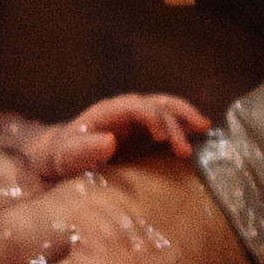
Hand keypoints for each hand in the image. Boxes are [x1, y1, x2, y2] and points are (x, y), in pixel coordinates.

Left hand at [26, 94, 210, 178]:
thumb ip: (83, 149)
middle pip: (157, 105)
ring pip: (167, 109)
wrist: (57, 158)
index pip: (136, 106)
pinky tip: (201, 137)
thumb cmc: (60, 158)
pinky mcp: (143, 136)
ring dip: (186, 118)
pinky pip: (168, 126)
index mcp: (108, 112)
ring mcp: (136, 122)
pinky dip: (185, 129)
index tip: (164, 139)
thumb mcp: (65, 156)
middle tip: (186, 149)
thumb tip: (109, 141)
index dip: (153, 118)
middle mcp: (126, 111)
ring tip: (206, 128)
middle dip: (175, 121)